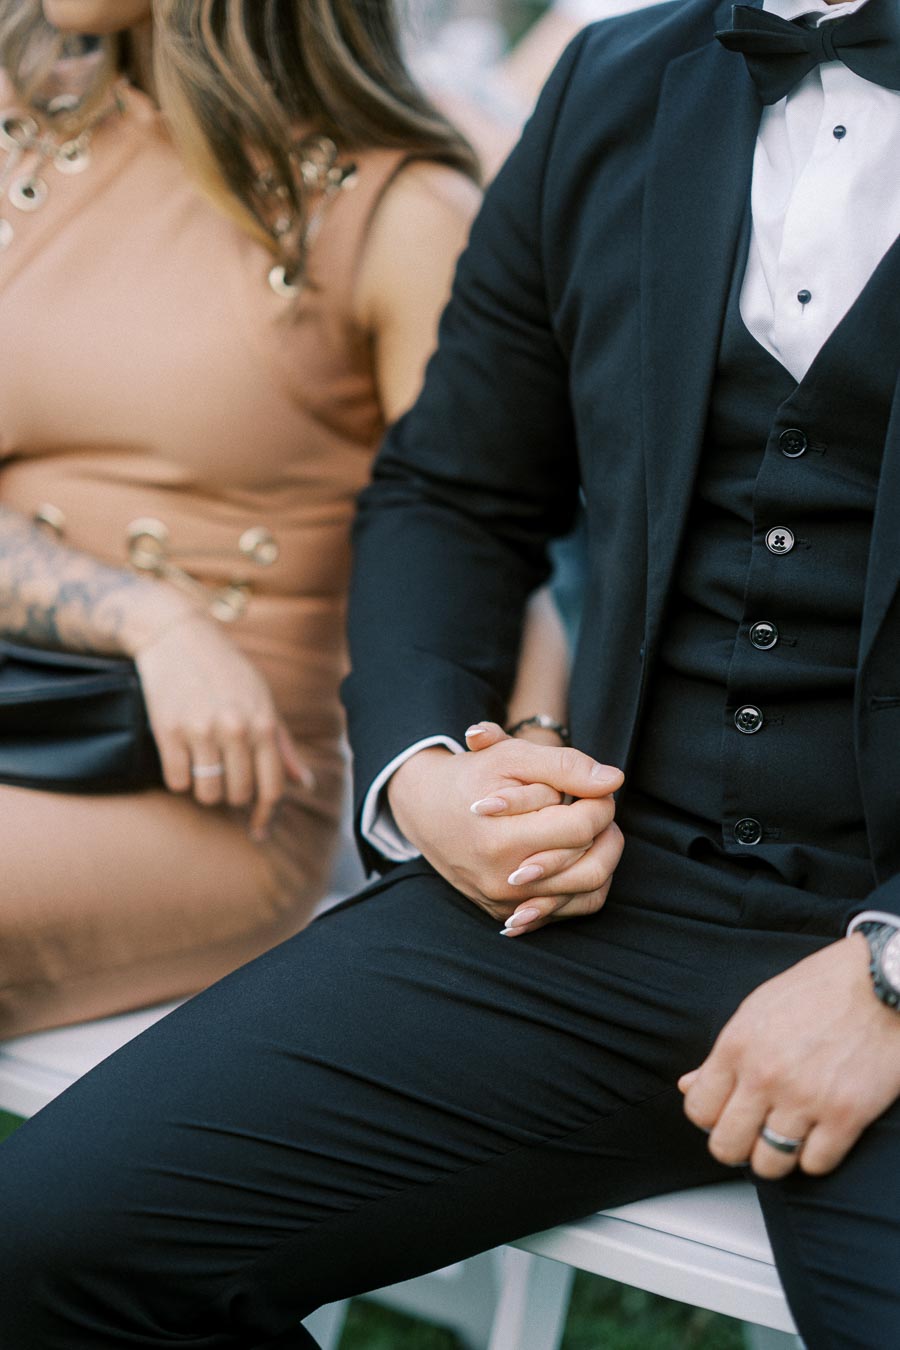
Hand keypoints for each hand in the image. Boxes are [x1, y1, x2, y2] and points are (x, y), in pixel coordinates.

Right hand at [133, 613, 311, 838]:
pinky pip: (177, 781)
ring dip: (206, 791)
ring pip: (207, 794)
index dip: (268, 816)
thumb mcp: (263, 699)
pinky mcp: (167, 731)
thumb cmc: (227, 670)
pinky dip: (180, 779)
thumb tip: (306, 784)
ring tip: (204, 769)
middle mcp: (235, 729)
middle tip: (226, 780)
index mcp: (264, 723)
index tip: (260, 831)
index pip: (273, 787)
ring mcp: (200, 731)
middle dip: (233, 797)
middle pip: (239, 795)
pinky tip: (183, 760)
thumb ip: (283, 745)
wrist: (177, 636)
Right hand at [387, 722, 623, 932]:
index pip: (582, 828)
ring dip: (601, 856)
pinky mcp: (508, 913)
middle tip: (594, 806)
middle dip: (603, 829)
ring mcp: (507, 903)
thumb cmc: (472, 778)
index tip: (595, 788)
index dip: (601, 803)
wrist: (426, 809)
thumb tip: (613, 781)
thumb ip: (565, 766)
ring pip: (588, 892)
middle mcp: (504, 881)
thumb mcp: (513, 757)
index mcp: (503, 840)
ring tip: (588, 828)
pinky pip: (570, 909)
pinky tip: (578, 855)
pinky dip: (585, 883)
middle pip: (591, 864)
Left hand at [679, 935, 899, 1177]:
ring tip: (787, 1138)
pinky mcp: (846, 1115)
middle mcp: (765, 1076)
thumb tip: (688, 1085)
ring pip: (769, 1165)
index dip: (710, 1117)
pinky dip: (816, 1157)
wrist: (881, 982)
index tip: (726, 1114)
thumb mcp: (758, 1009)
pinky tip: (820, 1134)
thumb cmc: (819, 989)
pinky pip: (815, 1165)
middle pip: (726, 1146)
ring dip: (776, 1156)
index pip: (698, 1109)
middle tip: (753, 1135)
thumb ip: (723, 1054)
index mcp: (737, 1045)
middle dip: (737, 1146)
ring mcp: (805, 1099)